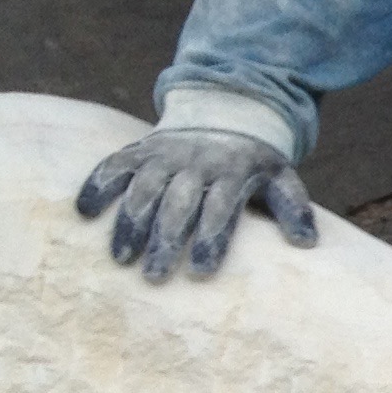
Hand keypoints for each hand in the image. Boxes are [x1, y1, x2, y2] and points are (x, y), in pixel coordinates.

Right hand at [75, 127, 317, 283]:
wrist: (223, 114)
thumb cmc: (253, 163)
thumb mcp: (281, 178)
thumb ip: (294, 208)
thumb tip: (307, 243)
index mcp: (232, 172)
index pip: (222, 208)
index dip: (212, 239)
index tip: (202, 272)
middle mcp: (195, 162)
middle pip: (178, 204)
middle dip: (166, 240)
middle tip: (155, 278)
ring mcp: (162, 155)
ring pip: (142, 189)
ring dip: (129, 223)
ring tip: (121, 259)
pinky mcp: (137, 151)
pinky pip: (112, 166)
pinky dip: (96, 185)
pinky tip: (84, 213)